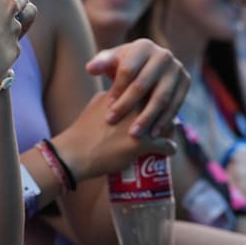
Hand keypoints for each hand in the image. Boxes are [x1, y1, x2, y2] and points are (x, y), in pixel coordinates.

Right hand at [53, 90, 176, 182]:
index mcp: (124, 95)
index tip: (157, 108)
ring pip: (168, 125)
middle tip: (168, 124)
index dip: (155, 100)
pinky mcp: (142, 143)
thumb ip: (112, 98)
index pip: (149, 91)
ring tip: (168, 137)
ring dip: (170, 132)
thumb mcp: (96, 105)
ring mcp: (139, 123)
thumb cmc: (84, 130)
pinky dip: (169, 149)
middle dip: (166, 115)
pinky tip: (169, 152)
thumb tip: (121, 98)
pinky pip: (166, 145)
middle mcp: (134, 106)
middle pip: (162, 107)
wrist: (75, 153)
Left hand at [86, 38, 188, 137]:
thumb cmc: (123, 64)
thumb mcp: (111, 60)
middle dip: (127, 105)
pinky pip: (175, 105)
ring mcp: (177, 69)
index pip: (127, 70)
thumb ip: (100, 64)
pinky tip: (153, 134)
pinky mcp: (186, 82)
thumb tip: (90, 69)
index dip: (116, 89)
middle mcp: (163, 55)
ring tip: (134, 134)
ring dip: (147, 117)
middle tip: (113, 121)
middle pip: (143, 84)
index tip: (107, 106)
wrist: (148, 66)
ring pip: (161, 97)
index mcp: (143, 46)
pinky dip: (164, 120)